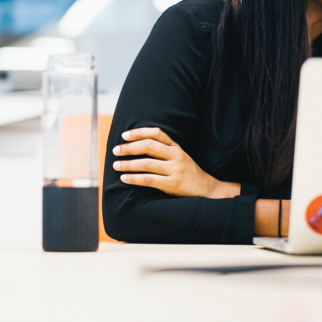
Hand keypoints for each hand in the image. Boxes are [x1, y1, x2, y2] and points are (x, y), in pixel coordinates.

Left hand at [112, 127, 239, 198]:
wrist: (206, 189)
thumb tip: (137, 146)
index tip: (124, 135)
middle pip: (149, 146)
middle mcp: (176, 156)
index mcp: (177, 147)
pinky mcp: (172, 184)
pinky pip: (149, 180)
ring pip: (147, 164)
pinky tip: (124, 178)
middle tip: (116, 151)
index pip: (157, 133)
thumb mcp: (180, 157)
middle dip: (129, 148)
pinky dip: (134, 178)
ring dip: (128, 164)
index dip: (139, 132)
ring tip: (116, 165)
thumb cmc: (188, 173)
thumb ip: (164, 151)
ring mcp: (175, 170)